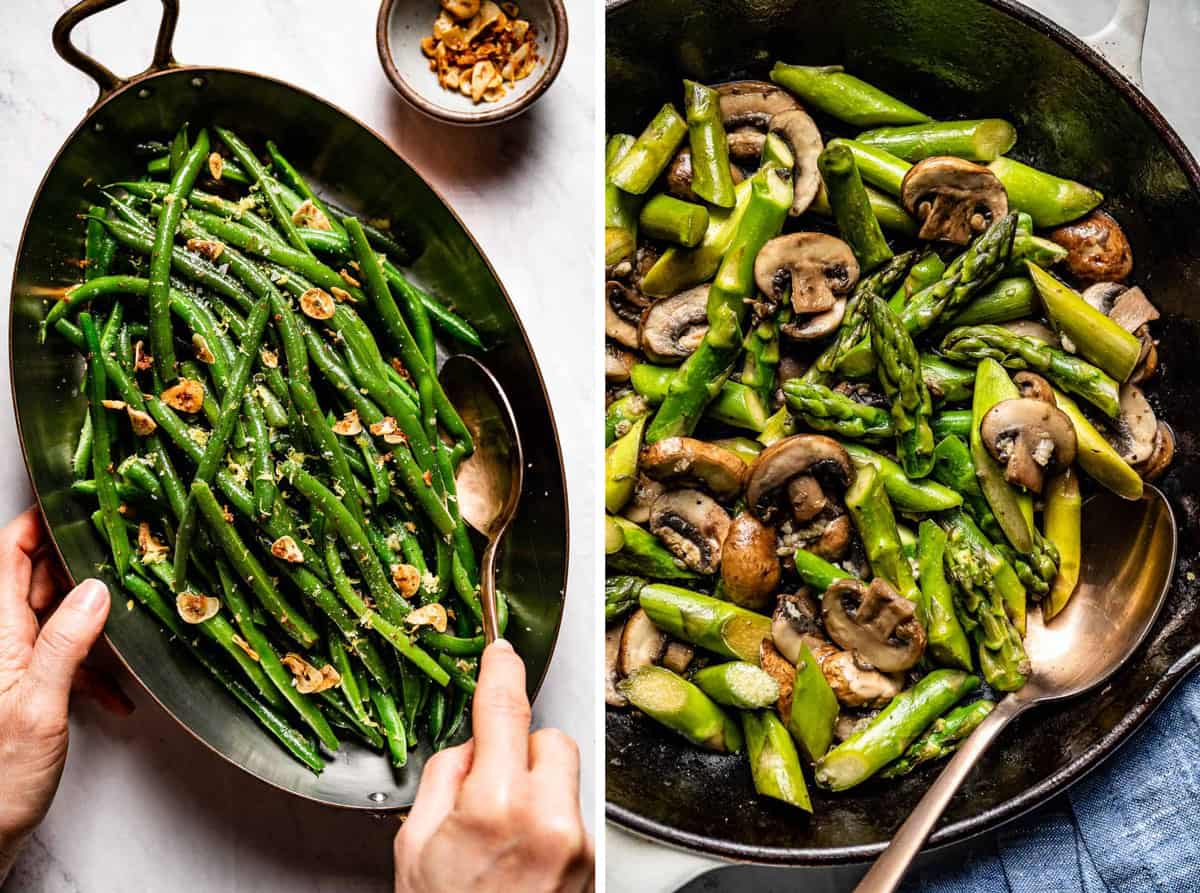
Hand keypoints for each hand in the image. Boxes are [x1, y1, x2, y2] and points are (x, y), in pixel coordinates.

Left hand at [0, 508, 119, 883]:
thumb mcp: (39, 707)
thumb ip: (66, 642)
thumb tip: (97, 589)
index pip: (8, 555)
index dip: (38, 522)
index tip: (76, 498)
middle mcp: (0, 639)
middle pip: (38, 578)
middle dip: (83, 567)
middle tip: (128, 554)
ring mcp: (12, 662)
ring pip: (56, 616)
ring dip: (94, 622)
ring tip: (131, 624)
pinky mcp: (27, 687)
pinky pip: (63, 656)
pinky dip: (92, 668)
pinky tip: (115, 691)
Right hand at [393, 639, 592, 891]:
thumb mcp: (415, 846)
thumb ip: (444, 780)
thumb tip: (468, 746)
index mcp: (496, 807)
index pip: (505, 711)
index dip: (502, 672)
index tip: (502, 651)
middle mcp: (548, 820)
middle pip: (550, 737)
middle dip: (520, 748)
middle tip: (489, 784)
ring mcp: (576, 844)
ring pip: (566, 773)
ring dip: (536, 783)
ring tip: (503, 831)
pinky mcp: (591, 862)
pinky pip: (571, 811)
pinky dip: (548, 816)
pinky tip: (521, 853)